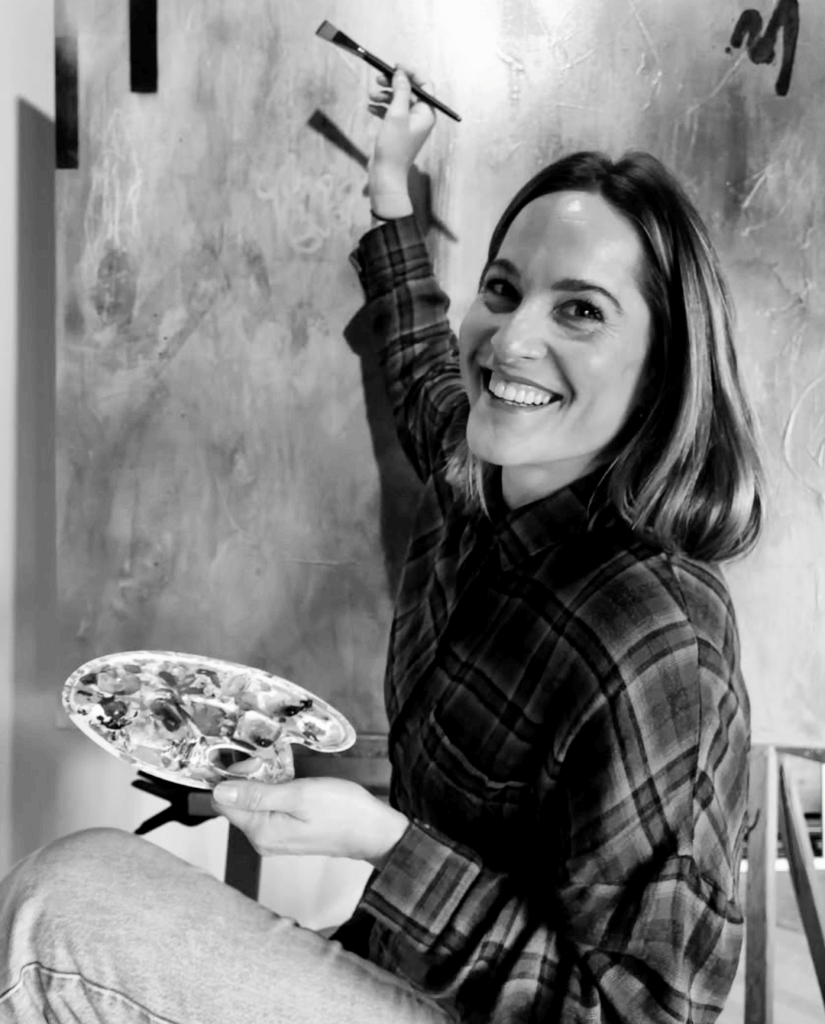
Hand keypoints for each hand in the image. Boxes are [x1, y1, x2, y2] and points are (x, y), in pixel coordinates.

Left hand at [211, 776, 409, 866]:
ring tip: (288, 773)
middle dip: (251, 778)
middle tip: (276, 765)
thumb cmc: (341, 810)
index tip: (256, 762)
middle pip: (237, 802)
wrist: (372, 830)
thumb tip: (219, 791)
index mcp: (261, 831)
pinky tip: (293, 784)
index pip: (223, 802)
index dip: (234, 777)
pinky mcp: (286, 833)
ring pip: (253, 803)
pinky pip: (268, 809)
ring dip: (265, 783)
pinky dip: (276, 792)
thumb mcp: (299, 795)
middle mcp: (262, 840)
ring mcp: (274, 838)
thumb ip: (257, 794)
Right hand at [368, 66, 436, 216]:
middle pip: (409, 91)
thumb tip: (401, 74)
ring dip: (384, 95)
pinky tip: (370, 107)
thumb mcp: (397, 114)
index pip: (425, 85)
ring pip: (398, 101)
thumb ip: (401, 91)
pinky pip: (391, 112)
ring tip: (371, 95)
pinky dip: (381, 107)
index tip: (395, 66)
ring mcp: (409, 125)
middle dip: (394, 83)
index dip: (411, 73)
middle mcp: (420, 118)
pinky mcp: (397, 131)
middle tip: (378, 78)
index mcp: (426, 113)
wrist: (386, 175)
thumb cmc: (393, 147)